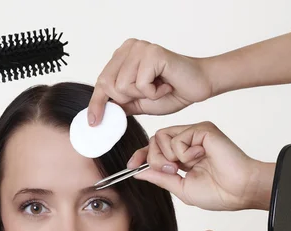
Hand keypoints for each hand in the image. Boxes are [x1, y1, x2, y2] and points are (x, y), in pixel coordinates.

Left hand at [88, 39, 211, 124]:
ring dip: (142, 95)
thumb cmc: (171, 92)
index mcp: (122, 56)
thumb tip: (98, 115)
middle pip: (108, 85)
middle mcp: (129, 47)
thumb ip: (119, 104)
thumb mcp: (138, 102)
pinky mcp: (152, 53)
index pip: (101, 82)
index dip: (96, 104)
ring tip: (158, 88)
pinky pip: (140, 84)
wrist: (197, 87)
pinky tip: (165, 85)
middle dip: (127, 98)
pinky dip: (153, 92)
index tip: (93, 122)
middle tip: (148, 94)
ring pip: (122, 86)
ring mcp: (140, 48)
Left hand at [129, 122, 268, 210]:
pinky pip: (178, 137)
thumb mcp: (180, 188)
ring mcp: (195, 134)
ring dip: (167, 156)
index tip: (131, 166)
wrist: (239, 191)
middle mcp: (188, 142)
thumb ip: (159, 177)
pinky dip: (183, 152)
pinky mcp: (203, 129)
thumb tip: (138, 172)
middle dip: (154, 159)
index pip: (155, 149)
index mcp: (182, 156)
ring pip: (161, 136)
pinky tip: (199, 157)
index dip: (141, 155)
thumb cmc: (219, 193)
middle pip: (154, 140)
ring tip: (184, 166)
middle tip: (171, 171)